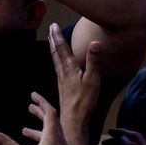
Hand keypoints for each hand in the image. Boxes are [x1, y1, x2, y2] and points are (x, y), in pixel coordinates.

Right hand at [0, 93, 76, 144]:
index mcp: (52, 135)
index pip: (49, 112)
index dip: (41, 102)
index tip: (33, 95)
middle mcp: (58, 139)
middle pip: (51, 120)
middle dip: (40, 112)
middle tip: (30, 106)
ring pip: (50, 133)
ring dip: (38, 128)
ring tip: (24, 129)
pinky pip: (50, 143)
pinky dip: (39, 140)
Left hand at [48, 23, 100, 144]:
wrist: (73, 119)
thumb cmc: (85, 100)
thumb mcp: (93, 79)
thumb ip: (94, 61)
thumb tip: (95, 42)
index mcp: (69, 68)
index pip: (61, 48)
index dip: (57, 36)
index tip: (52, 25)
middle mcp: (62, 72)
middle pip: (55, 52)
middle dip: (53, 39)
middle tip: (50, 28)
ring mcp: (61, 80)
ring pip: (55, 60)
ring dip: (53, 48)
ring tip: (51, 41)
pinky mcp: (63, 87)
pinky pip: (58, 68)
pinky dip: (57, 60)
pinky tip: (58, 63)